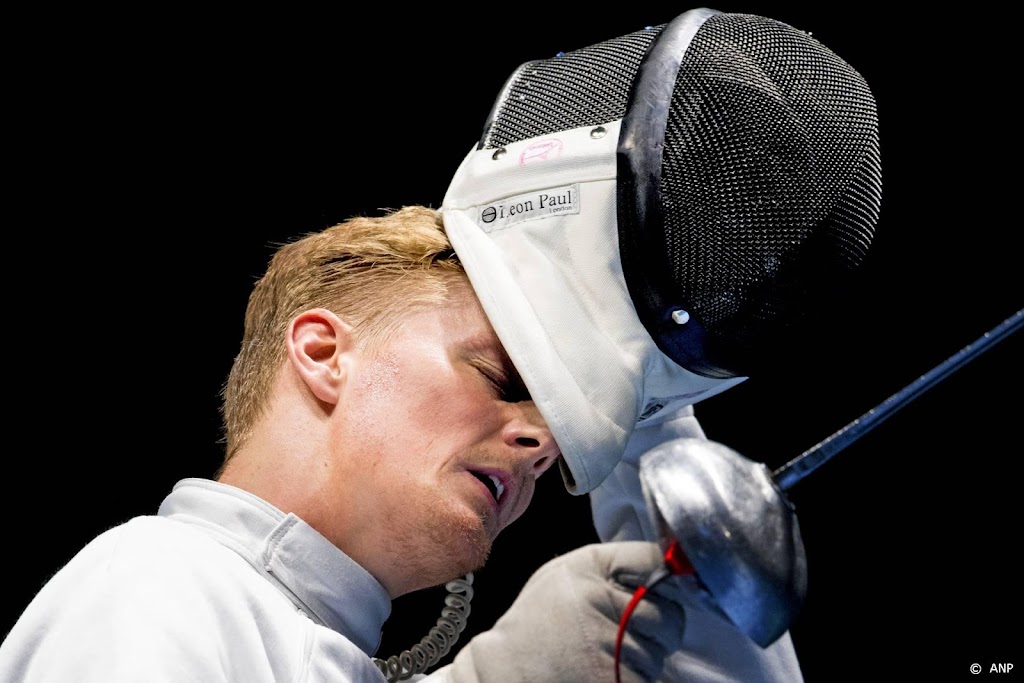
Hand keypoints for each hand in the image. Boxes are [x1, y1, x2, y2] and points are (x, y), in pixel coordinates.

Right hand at [435, 541, 685, 682]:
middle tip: (624, 630)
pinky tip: (608, 670)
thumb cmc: (540, 622)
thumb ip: (615, 564)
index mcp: (590, 570)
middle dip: (657, 624)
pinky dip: (637, 676)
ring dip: (646, 653)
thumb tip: (671, 564)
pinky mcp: (620, 681)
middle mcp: (603, 604)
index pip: (655, 561)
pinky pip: (651, 676)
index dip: (664, 576)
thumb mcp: (566, 573)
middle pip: (670, 614)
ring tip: (606, 651)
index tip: (659, 585)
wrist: (510, 670)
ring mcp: (613, 647)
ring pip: (662, 650)